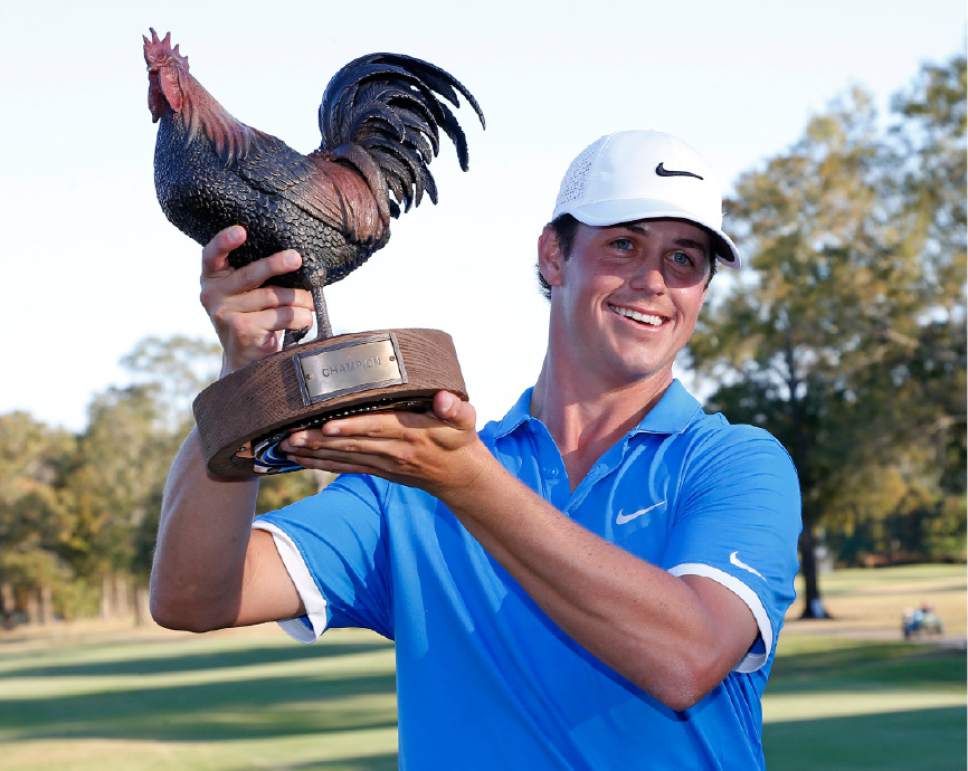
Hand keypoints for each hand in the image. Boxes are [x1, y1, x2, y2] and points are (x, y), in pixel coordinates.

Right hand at [199, 225, 314, 373]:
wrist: (245, 359)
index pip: (211, 255)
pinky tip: (304, 319)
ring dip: (301, 299)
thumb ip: (258, 275)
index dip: (224, 241)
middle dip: (276, 265)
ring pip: (275, 297)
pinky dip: (301, 317)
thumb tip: (295, 258)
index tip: (241, 231)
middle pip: (250, 275)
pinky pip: (283, 316)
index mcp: (212, 278)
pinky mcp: (243, 331)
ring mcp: (225, 314)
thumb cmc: (253, 315)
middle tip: (296, 258)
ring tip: (310, 302)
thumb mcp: (246, 292)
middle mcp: (212, 295)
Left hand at [281, 391, 492, 498]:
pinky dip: (320, 464)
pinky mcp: (377, 470)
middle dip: (318, 441)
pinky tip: (298, 460)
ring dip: (313, 453)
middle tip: (289, 436)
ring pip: (343, 457)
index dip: (351, 428)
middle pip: (351, 445)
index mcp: (413, 434)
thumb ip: (455, 408)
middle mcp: (394, 451)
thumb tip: (444, 398)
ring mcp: (383, 463)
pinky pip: (345, 467)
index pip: (377, 428)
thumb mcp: (466, 420)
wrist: (460, 476)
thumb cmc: (460, 440)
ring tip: (284, 447)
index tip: (327, 425)